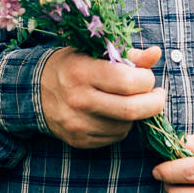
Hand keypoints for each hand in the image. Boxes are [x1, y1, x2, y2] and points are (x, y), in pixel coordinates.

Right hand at [40, 46, 165, 148]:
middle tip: (158, 96)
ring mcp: (77, 123)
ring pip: (125, 126)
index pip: (127, 81)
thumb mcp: (95, 52)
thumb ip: (128, 54)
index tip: (148, 77)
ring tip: (132, 101)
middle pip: (131, 109)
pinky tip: (116, 114)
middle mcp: (78, 99)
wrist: (35, 91)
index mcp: (82, 71)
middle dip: (154, 103)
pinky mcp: (79, 140)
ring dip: (137, 115)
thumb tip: (156, 54)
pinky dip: (122, 126)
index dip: (147, 80)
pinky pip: (113, 137)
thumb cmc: (72, 65)